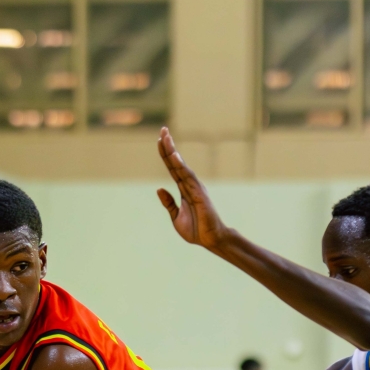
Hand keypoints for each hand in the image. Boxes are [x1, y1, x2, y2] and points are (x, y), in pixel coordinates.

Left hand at [155, 127, 227, 248]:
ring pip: (181, 166)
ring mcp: (194, 187)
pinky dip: (180, 166)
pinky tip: (174, 156)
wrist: (210, 240)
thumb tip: (159, 189)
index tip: (160, 139)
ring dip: (173, 152)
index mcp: (183, 189)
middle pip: (176, 162)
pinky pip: (188, 177)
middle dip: (169, 146)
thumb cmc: (196, 229)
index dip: (165, 154)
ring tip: (166, 137)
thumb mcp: (175, 216)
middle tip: (163, 129)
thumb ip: (169, 203)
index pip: (172, 168)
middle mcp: (189, 185)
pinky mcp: (199, 193)